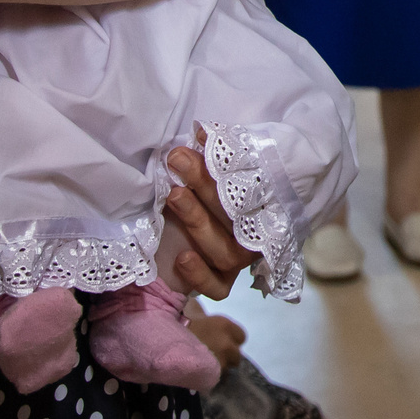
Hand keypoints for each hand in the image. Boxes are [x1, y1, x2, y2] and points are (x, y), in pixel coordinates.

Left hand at [163, 131, 264, 299]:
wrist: (167, 250)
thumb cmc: (191, 200)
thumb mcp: (198, 178)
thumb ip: (206, 160)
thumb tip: (201, 130)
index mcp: (252, 202)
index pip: (249, 184)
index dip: (227, 163)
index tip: (202, 140)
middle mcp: (250, 232)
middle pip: (235, 214)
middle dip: (205, 185)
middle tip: (178, 159)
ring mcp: (236, 260)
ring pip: (226, 250)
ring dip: (198, 220)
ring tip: (173, 196)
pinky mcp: (220, 282)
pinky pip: (219, 287)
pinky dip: (201, 275)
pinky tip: (183, 257)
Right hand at [182, 303, 247, 376]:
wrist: (163, 343)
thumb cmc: (179, 326)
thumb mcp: (199, 315)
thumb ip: (214, 322)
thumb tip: (214, 322)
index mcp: (225, 325)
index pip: (241, 337)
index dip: (232, 340)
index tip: (223, 342)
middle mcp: (227, 344)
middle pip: (237, 356)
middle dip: (228, 356)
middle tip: (215, 355)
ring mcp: (220, 361)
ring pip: (226, 368)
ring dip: (219, 367)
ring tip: (204, 364)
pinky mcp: (211, 376)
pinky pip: (216, 378)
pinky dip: (210, 376)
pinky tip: (200, 371)